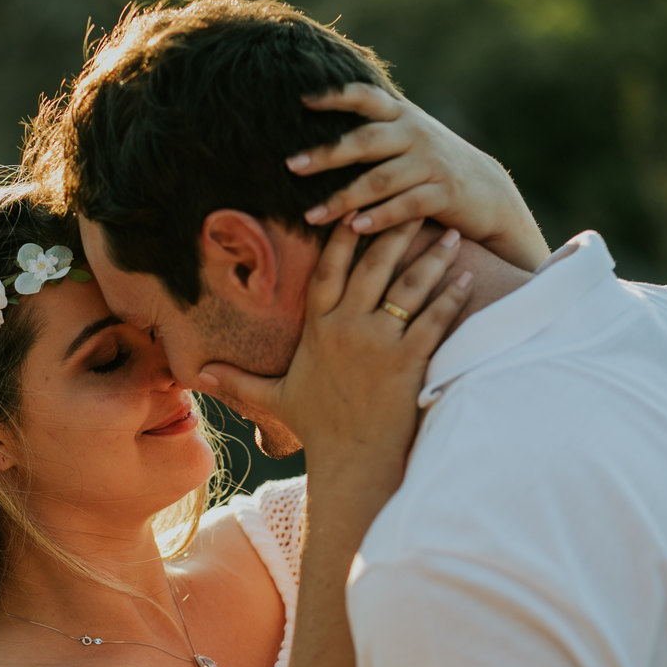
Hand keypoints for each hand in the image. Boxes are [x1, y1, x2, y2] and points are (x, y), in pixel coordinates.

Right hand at [199, 219, 470, 472]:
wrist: (352, 461)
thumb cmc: (318, 428)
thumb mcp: (275, 397)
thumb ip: (239, 379)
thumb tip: (198, 375)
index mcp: (317, 329)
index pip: (327, 269)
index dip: (340, 236)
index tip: (355, 207)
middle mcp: (346, 329)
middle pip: (372, 266)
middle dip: (394, 231)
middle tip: (416, 204)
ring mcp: (378, 344)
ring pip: (409, 287)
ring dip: (432, 258)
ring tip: (450, 235)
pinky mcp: (409, 362)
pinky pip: (434, 319)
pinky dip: (453, 297)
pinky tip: (468, 277)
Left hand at [288, 83, 549, 271]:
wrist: (489, 193)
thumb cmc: (434, 167)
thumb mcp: (408, 139)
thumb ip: (375, 131)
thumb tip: (320, 128)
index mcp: (402, 116)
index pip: (366, 97)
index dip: (336, 96)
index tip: (303, 100)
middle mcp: (416, 134)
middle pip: (365, 141)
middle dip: (327, 154)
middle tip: (292, 165)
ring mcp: (432, 162)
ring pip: (380, 179)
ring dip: (344, 199)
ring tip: (312, 216)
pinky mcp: (445, 192)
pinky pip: (406, 206)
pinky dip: (379, 218)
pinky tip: (353, 228)